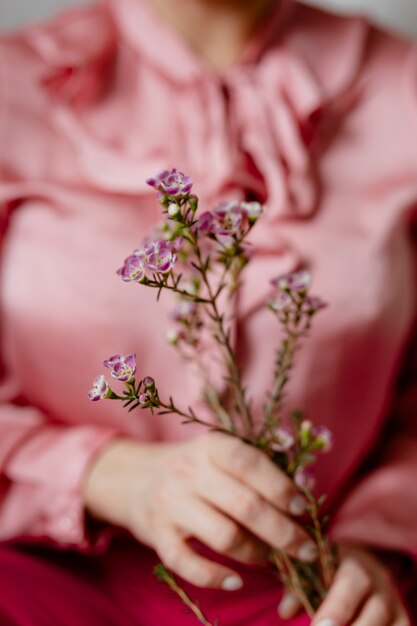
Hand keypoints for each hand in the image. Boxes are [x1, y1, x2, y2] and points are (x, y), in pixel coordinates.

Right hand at [84, 431, 316, 589]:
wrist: (134, 478)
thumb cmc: (194, 468)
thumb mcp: (219, 453)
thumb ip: (256, 468)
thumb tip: (302, 497)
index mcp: (211, 446)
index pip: (250, 463)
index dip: (281, 487)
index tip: (301, 509)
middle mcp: (189, 471)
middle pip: (245, 505)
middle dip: (283, 532)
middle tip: (305, 549)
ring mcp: (170, 503)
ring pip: (224, 536)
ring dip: (256, 554)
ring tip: (270, 558)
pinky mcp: (156, 534)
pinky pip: (187, 563)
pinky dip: (215, 577)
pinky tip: (236, 581)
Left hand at [278, 544, 410, 625]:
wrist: (361, 566)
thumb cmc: (328, 570)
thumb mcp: (311, 570)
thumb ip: (297, 587)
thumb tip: (285, 610)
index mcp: (355, 568)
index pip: (348, 589)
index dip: (335, 612)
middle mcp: (380, 587)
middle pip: (373, 617)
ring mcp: (395, 608)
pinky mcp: (403, 622)